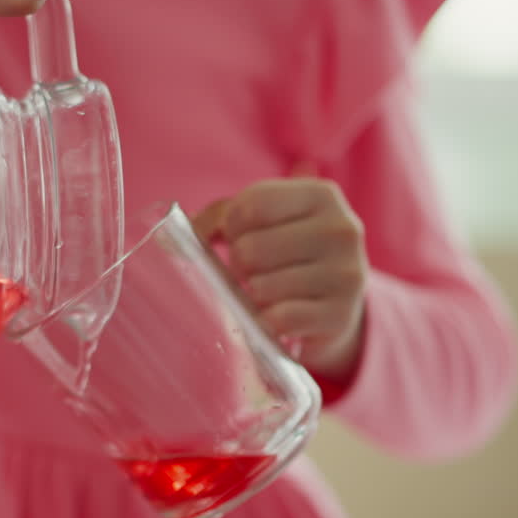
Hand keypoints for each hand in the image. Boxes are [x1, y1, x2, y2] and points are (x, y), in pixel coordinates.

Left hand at [194, 171, 367, 382]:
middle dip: (240, 265)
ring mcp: (347, 274)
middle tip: (255, 272)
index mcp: (322, 194)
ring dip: (252, 296)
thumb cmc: (290, 253)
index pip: (249, 206)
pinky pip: (279, 320)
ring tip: (269, 294)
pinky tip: (276, 317)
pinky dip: (267, 322)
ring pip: (261, 287)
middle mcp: (342, 229)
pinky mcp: (341, 316)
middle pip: (251, 248)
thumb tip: (170, 235)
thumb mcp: (268, 220)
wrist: (339, 304)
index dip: (231, 228)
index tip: (242, 238)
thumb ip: (223, 216)